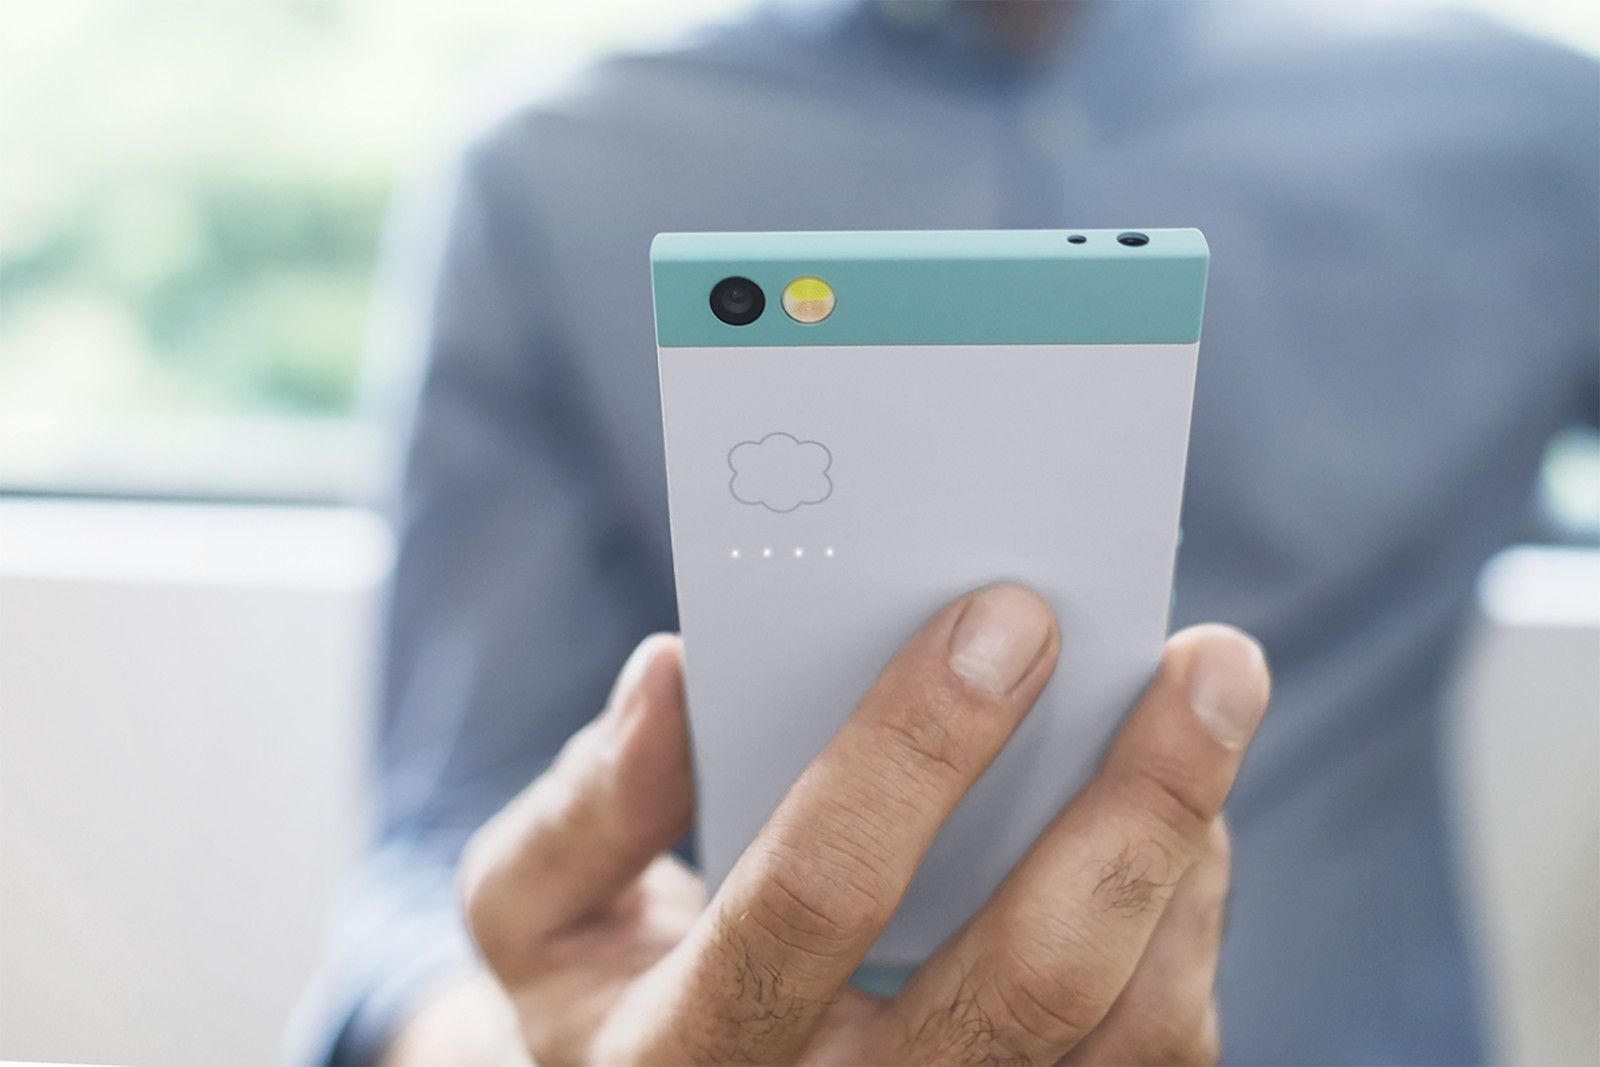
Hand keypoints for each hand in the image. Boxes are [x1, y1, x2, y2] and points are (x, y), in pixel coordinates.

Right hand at [451, 585, 1268, 1064]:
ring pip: (1123, 1036)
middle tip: (1209, 659)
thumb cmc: (611, 1000)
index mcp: (684, 1058)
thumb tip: (675, 677)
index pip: (811, 901)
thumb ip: (584, 810)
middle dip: (1134, 806)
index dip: (910, 752)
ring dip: (1191, 859)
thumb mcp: (535, 915)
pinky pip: (1153, 1064)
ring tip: (1209, 713)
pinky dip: (1193, 929)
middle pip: (1023, 987)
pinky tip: (1186, 824)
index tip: (1006, 616)